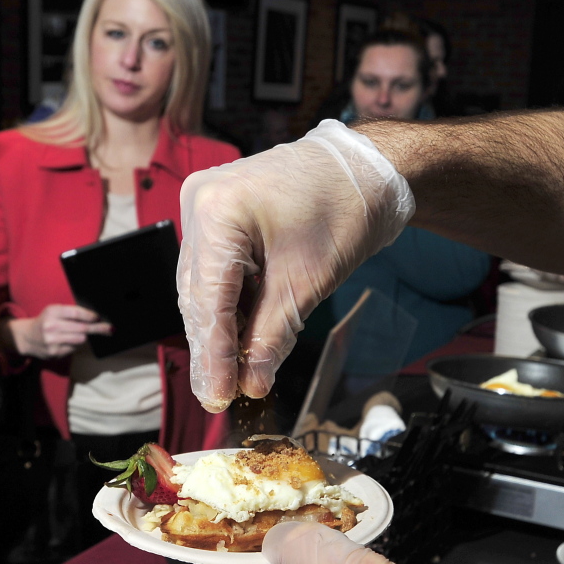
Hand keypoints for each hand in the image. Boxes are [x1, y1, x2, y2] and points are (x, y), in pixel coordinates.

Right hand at [5, 304, 111, 358]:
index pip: (75, 313)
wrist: (27, 337)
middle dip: (98, 329)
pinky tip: (66, 341)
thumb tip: (95, 318)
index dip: (89, 316)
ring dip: (83, 336)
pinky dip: (74, 344)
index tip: (98, 318)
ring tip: (78, 333)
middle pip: (81, 328)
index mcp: (52, 312)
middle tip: (110, 329)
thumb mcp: (54, 311)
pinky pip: (73, 348)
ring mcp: (52, 341)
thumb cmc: (45, 321)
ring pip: (79, 339)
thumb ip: (70, 313)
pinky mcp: (54, 352)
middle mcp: (51, 326)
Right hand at [176, 120, 414, 411]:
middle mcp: (199, 203)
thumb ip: (272, 335)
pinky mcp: (214, 213)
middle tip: (218, 395)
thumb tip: (251, 382)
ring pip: (201, 284)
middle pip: (198, 293)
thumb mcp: (307, 282)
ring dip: (216, 330)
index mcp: (219, 212)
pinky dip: (226, 304)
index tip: (219, 395)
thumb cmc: (344, 210)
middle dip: (211, 348)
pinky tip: (234, 340)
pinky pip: (212, 268)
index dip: (214, 354)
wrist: (364, 168)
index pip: (209, 298)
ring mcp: (203, 205)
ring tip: (227, 376)